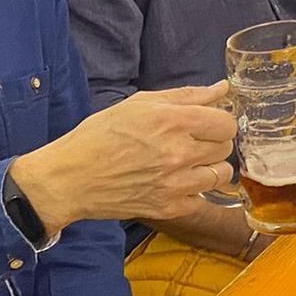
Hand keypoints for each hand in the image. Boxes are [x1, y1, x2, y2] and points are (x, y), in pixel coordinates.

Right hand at [9, 83, 236, 231]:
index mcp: (173, 121)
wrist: (70, 178)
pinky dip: (194, 191)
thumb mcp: (140, 104)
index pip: (226, 123)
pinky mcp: (169, 207)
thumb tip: (222, 88)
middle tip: (192, 142)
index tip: (206, 124)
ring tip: (188, 163)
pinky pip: (203, 198)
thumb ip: (187, 95)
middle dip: (213, 142)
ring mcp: (175, 183)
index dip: (219, 122)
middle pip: (225, 147)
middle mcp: (179, 152)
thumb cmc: (100, 136)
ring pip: (221, 174)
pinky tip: (176, 183)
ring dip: (210, 167)